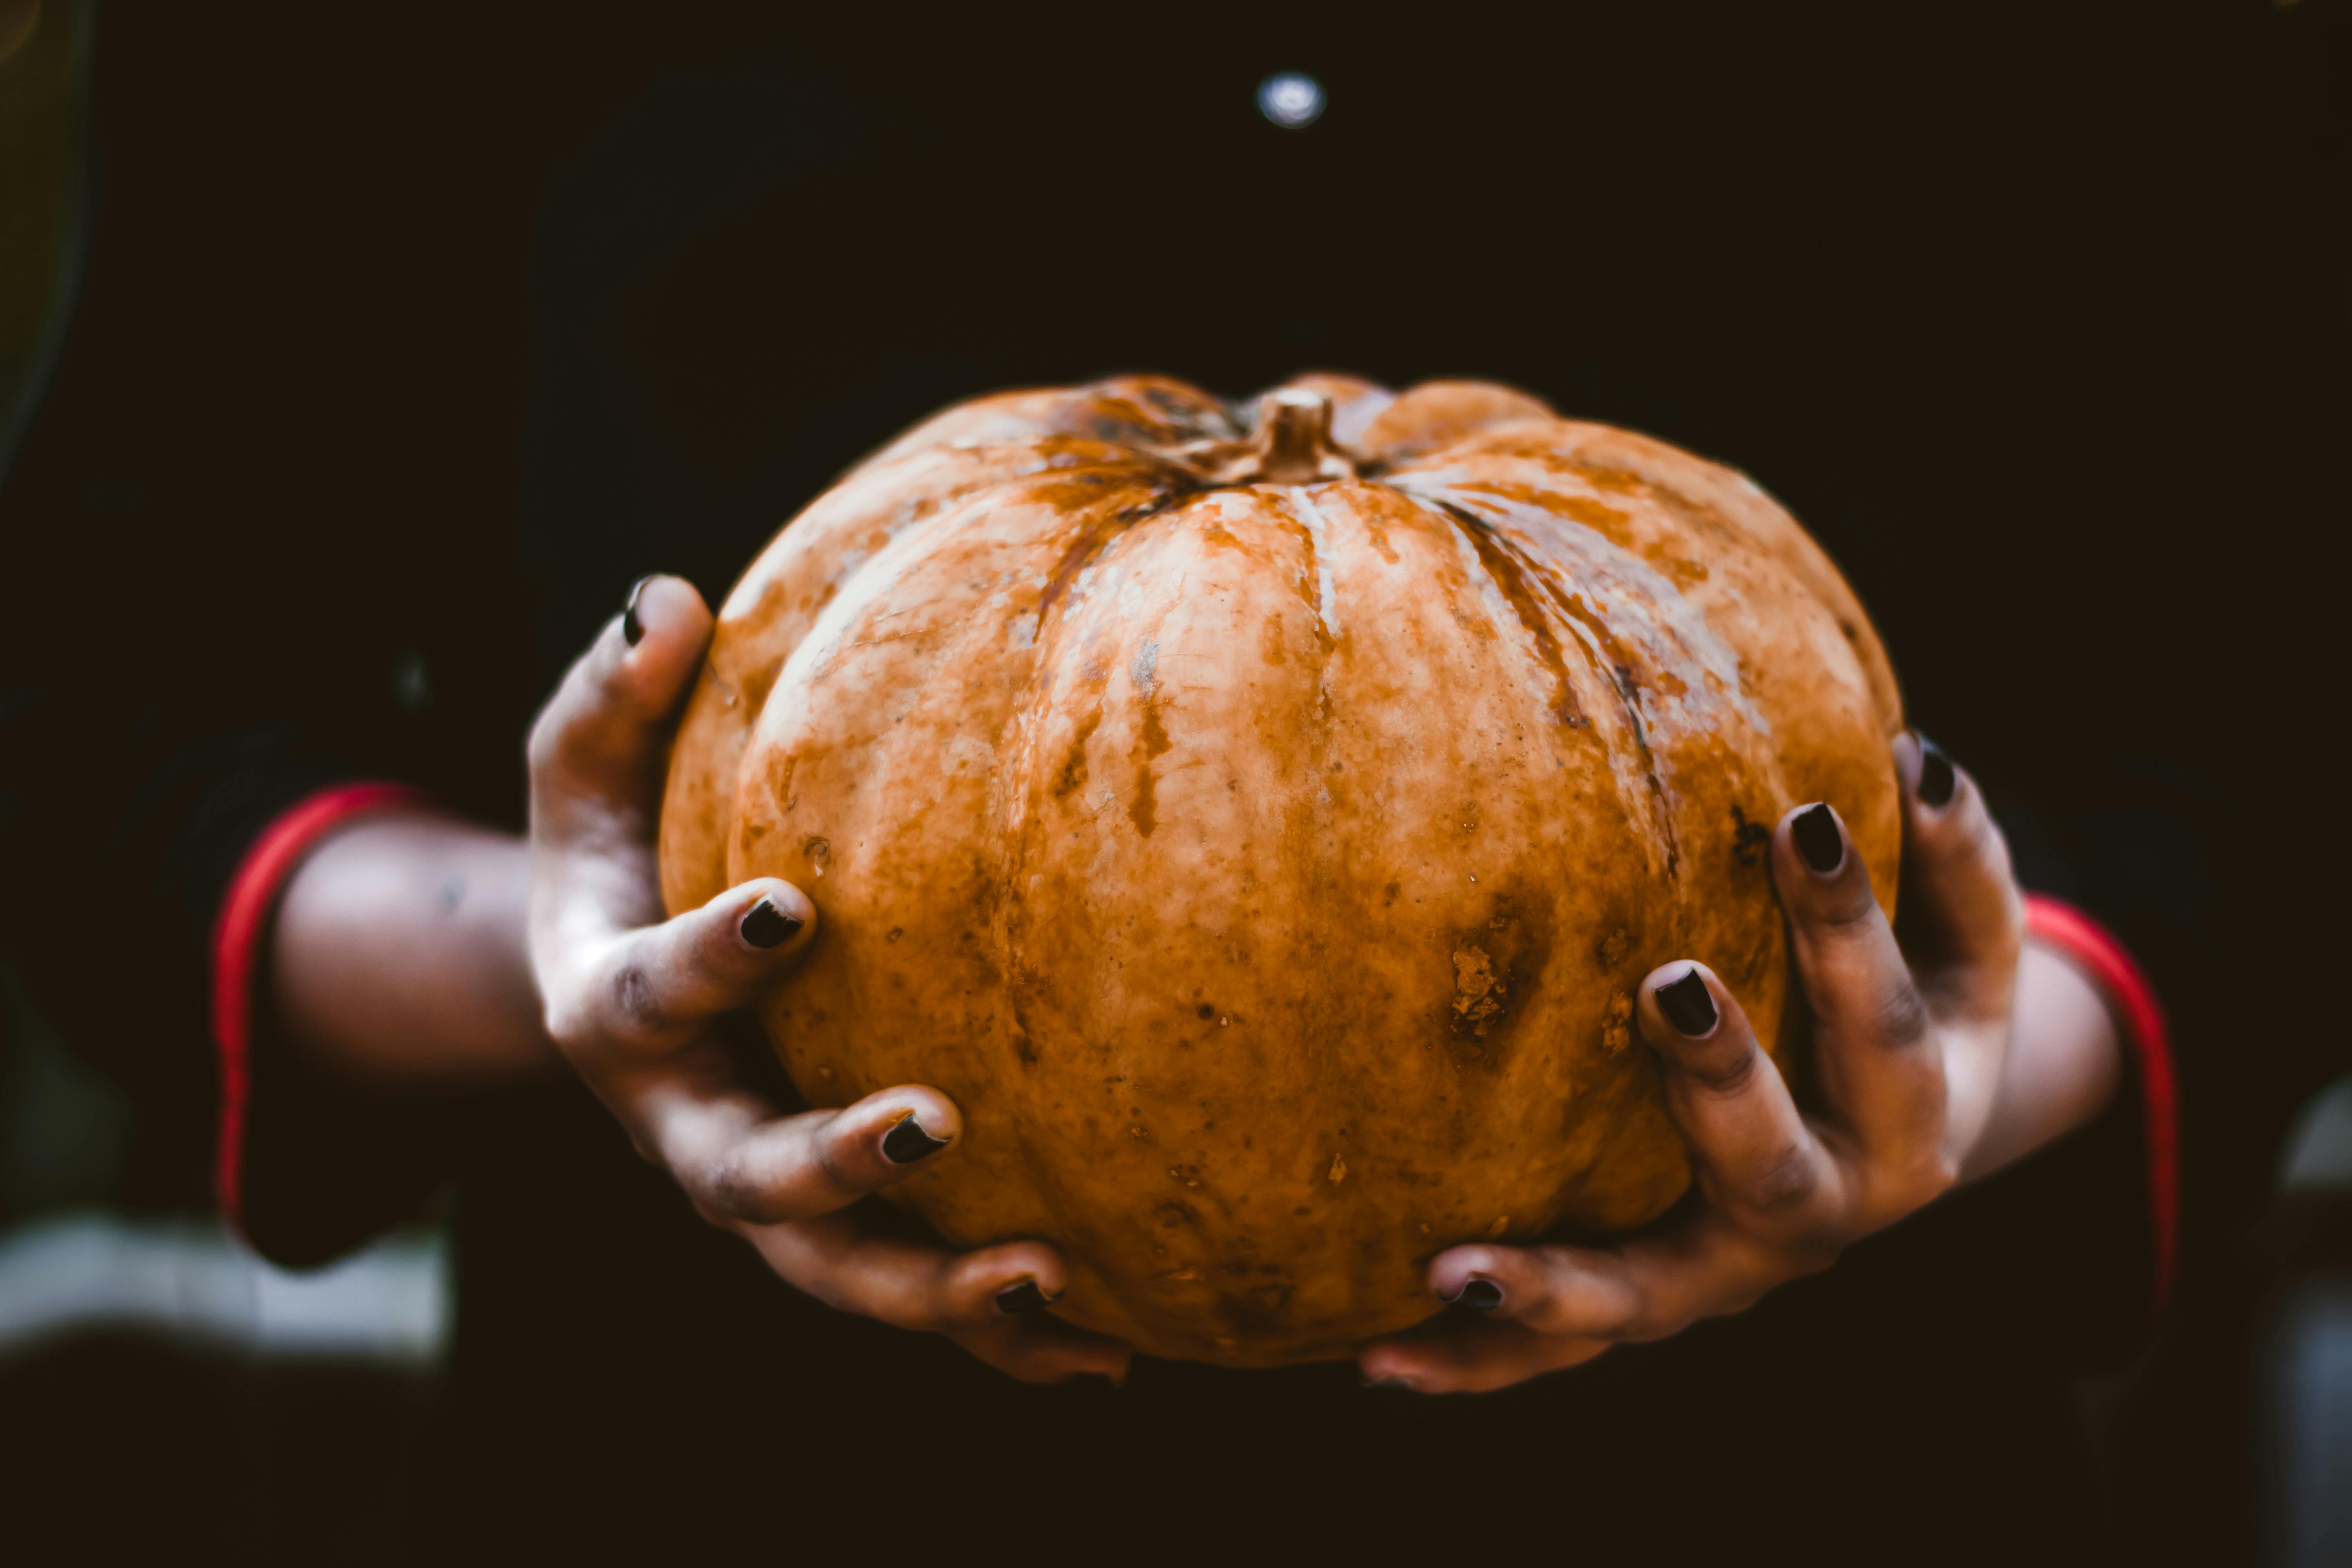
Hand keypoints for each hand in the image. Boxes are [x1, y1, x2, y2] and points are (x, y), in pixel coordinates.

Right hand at [526, 575, 1129, 1383]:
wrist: (627, 970)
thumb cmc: (620, 841)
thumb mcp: (586, 766)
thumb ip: (615, 693)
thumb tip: (669, 598)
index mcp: (611, 1012)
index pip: (643, 998)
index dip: (707, 962)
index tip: (792, 910)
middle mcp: (682, 1125)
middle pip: (743, 1183)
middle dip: (829, 1168)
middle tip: (932, 1128)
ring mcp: (761, 1192)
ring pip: (838, 1274)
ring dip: (938, 1292)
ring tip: (1053, 1278)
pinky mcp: (834, 1229)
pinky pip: (914, 1291)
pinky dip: (1002, 1336)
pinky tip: (1114, 1346)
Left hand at [1359, 735, 2099, 1392]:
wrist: (1899, 1133)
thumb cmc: (1915, 1000)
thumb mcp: (1958, 941)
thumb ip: (1949, 854)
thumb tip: (1912, 749)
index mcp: (1911, 1118)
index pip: (1887, 1023)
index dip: (1851, 926)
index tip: (1801, 816)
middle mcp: (1828, 1212)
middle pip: (1778, 1171)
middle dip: (1727, 1081)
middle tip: (1669, 984)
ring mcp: (1727, 1274)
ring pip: (1641, 1296)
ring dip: (1552, 1284)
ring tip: (1451, 1268)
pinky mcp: (1651, 1301)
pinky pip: (1559, 1347)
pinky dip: (1474, 1360)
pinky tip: (1373, 1359)